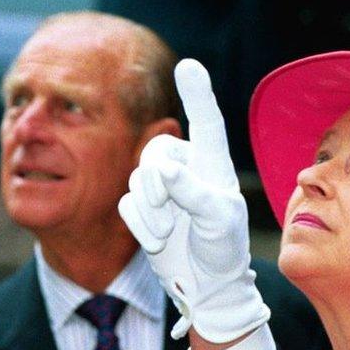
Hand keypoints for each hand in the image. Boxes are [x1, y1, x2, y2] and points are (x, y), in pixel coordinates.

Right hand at [119, 59, 269, 343]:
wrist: (206, 284)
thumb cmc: (223, 248)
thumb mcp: (218, 220)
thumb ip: (193, 192)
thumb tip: (164, 170)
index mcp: (213, 164)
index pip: (206, 123)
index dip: (197, 94)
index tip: (188, 66)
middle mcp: (187, 169)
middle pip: (154, 153)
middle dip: (155, 184)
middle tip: (172, 213)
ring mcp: (163, 189)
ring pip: (136, 181)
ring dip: (150, 212)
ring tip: (172, 233)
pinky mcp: (145, 209)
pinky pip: (126, 205)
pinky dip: (140, 225)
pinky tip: (160, 241)